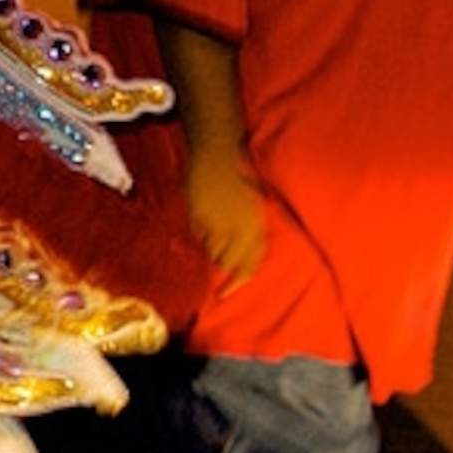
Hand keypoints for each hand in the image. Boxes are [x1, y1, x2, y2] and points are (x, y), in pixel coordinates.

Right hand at [184, 152, 269, 282]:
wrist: (217, 158)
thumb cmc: (238, 182)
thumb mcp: (253, 212)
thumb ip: (250, 237)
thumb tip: (242, 265)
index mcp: (255, 229)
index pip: (248, 267)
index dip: (237, 283)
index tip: (224, 294)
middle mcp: (238, 230)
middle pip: (226, 262)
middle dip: (221, 260)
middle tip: (215, 248)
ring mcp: (217, 224)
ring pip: (210, 249)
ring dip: (210, 242)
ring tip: (213, 222)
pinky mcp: (199, 217)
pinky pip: (197, 233)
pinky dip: (199, 228)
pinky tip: (204, 212)